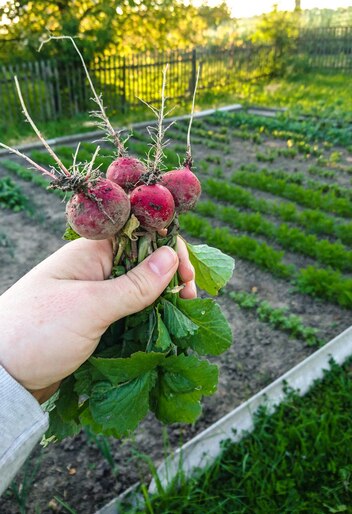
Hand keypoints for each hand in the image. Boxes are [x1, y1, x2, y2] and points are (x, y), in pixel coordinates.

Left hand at [0, 237, 195, 402]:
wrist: (1, 377)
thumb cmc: (38, 333)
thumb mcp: (91, 307)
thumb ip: (134, 285)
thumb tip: (171, 257)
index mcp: (90, 253)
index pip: (139, 234)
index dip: (168, 247)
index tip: (188, 274)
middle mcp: (94, 269)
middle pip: (144, 262)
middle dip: (171, 275)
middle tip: (191, 299)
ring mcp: (94, 296)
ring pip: (139, 289)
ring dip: (163, 298)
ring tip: (185, 313)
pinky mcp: (95, 321)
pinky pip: (129, 312)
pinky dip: (149, 317)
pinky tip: (165, 326)